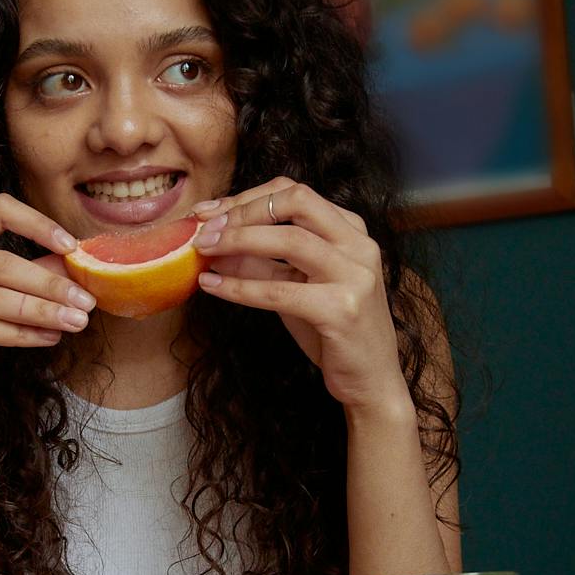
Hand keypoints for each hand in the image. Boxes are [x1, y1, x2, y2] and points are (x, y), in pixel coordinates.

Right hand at [0, 194, 93, 418]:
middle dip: (49, 284)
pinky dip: (21, 335)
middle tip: (86, 301)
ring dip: (42, 311)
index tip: (71, 246)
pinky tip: (48, 338)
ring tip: (75, 322)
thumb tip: (74, 264)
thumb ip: (26, 278)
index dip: (36, 223)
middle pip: (0, 263)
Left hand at [194, 179, 408, 415]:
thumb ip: (263, 262)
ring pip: (290, 240)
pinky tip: (211, 285)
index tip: (210, 211)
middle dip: (244, 210)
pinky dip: (239, 286)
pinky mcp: (341, 310)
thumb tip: (215, 242)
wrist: (370, 381)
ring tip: (203, 251)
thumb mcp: (296, 286)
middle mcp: (359, 246)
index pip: (294, 193)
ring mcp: (355, 276)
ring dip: (238, 240)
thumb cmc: (333, 332)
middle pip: (296, 201)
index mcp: (351, 231)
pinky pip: (279, 291)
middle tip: (205, 229)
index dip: (247, 197)